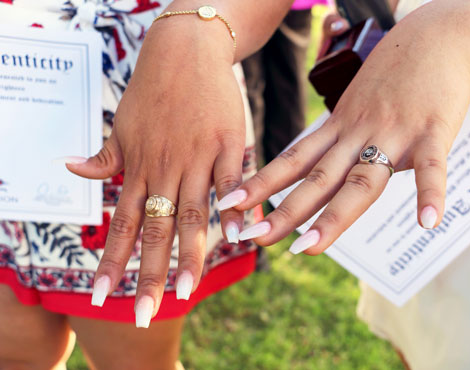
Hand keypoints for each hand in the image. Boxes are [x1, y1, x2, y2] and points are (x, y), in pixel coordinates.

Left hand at [66, 17, 245, 326]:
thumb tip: (72, 169)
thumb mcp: (123, 122)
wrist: (185, 52)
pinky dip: (236, 209)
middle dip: (148, 274)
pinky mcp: (226, 144)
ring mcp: (196, 158)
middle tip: (143, 313)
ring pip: (191, 214)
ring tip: (187, 290)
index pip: (121, 225)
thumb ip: (105, 155)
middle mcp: (164, 169)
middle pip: (154, 230)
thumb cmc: (154, 90)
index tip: (102, 296)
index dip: (111, 262)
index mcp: (139, 168)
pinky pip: (230, 183)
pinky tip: (241, 238)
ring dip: (189, 255)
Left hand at [219, 1, 469, 253]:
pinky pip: (431, 166)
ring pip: (361, 180)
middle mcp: (358, 133)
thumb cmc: (393, 72)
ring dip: (335, 217)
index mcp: (339, 128)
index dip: (261, 183)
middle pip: (318, 179)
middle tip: (251, 239)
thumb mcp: (356, 103)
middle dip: (284, 211)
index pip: (293, 160)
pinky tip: (428, 222)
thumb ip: (344, 138)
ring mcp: (394, 132)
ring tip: (309, 248)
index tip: (229, 204)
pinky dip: (430, 194)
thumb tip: (333, 168)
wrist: (437, 34)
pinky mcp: (433, 130)